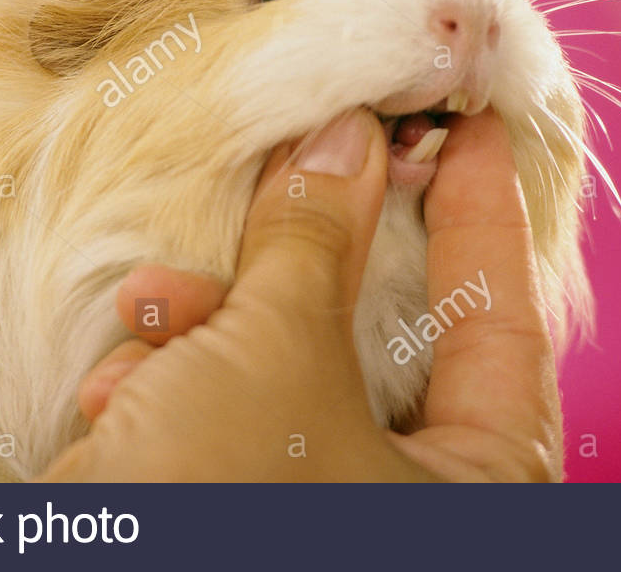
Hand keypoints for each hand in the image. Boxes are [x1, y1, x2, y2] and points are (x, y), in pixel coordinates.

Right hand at [44, 107, 562, 481]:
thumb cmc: (219, 499)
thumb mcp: (272, 353)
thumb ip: (315, 238)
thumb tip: (347, 137)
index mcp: (481, 485)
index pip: (504, 313)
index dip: (484, 204)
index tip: (471, 117)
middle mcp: (413, 502)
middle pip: (379, 331)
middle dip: (299, 263)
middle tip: (290, 170)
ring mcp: (325, 502)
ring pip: (287, 367)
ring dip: (207, 328)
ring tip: (152, 314)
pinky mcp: (246, 501)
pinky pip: (231, 414)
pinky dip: (175, 387)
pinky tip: (117, 391)